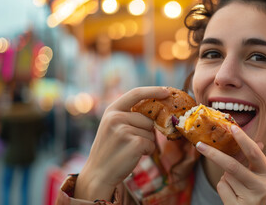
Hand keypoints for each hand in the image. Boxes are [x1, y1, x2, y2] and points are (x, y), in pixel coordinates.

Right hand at [74, 86, 169, 200]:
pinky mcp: (134, 143)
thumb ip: (128, 115)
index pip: (136, 93)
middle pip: (148, 118)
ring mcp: (124, 130)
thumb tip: (157, 110)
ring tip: (129, 149)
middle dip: (147, 130)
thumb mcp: (113, 126)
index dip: (153, 91)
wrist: (98, 174)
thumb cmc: (110, 150)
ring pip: (151, 132)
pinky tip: (133, 156)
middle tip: (131, 142)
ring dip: (146, 142)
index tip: (167, 92)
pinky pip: (151, 143)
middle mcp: (116, 117)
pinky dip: (147, 151)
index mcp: (111, 110)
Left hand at [196, 126, 265, 204]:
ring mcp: (251, 198)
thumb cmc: (252, 190)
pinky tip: (233, 195)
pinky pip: (222, 187)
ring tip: (236, 186)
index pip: (254, 152)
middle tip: (200, 144)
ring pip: (225, 177)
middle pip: (233, 166)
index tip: (231, 127)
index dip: (243, 139)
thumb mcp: (257, 174)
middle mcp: (263, 186)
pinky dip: (223, 188)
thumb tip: (259, 141)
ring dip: (225, 177)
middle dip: (214, 154)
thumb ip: (254, 159)